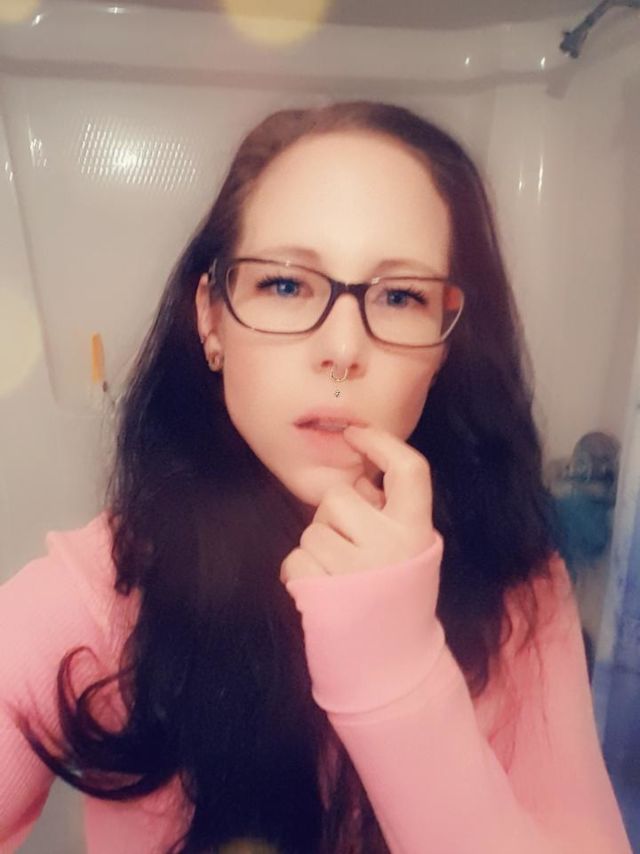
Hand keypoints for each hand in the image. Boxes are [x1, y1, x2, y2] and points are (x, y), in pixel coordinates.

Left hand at [280, 425, 436, 582]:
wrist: (392, 659)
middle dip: (335, 515)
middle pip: (340, 496)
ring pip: (313, 528)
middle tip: (352, 547)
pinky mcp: (322, 590)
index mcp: (417, 530)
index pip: (410, 469)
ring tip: (341, 575)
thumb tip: (356, 477)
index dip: (382, 442)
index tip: (357, 434)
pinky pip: (296, 558)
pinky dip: (301, 572)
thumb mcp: (411, 549)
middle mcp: (390, 545)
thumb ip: (390, 512)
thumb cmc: (397, 593)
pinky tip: (323, 590)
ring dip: (318, 547)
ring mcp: (356, 569)